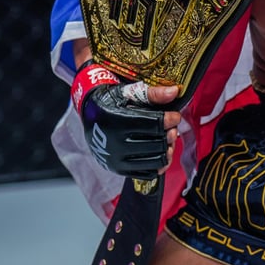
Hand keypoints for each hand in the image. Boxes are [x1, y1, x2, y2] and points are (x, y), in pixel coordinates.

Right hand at [71, 62, 180, 177]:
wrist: (90, 115)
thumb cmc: (111, 101)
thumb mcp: (129, 92)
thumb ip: (153, 94)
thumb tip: (174, 92)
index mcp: (117, 121)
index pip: (154, 124)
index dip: (170, 120)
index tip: (175, 116)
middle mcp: (115, 143)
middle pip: (157, 143)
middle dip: (170, 134)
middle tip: (172, 127)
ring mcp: (117, 159)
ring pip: (155, 160)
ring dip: (167, 150)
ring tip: (167, 140)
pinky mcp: (119, 170)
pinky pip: (147, 173)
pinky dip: (158, 164)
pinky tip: (160, 152)